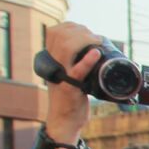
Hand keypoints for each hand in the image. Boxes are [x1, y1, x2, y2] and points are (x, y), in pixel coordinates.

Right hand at [42, 22, 100, 141]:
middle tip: (95, 37)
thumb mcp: (71, 76)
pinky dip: (87, 60)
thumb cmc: (71, 99)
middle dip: (79, 30)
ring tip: (97, 41)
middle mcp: (53, 65)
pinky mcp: (69, 88)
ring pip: (65, 47)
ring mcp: (60, 75)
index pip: (55, 32)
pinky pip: (78, 70)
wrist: (66, 121)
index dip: (71, 26)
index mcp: (52, 59)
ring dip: (83, 39)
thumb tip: (94, 50)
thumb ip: (76, 64)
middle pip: (59, 35)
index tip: (86, 30)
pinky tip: (96, 53)